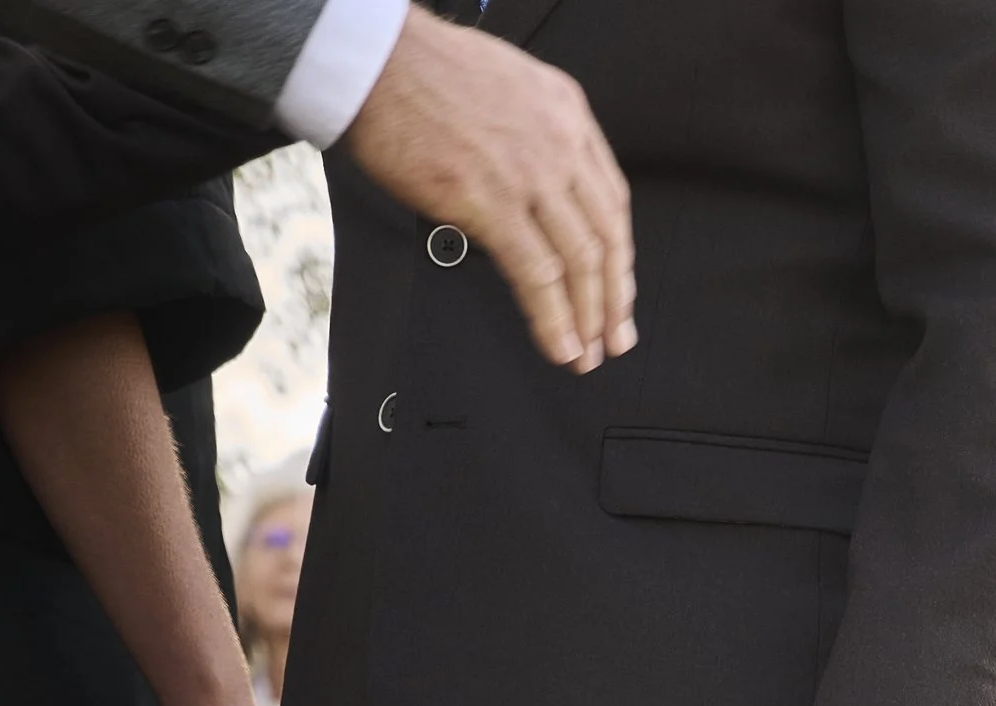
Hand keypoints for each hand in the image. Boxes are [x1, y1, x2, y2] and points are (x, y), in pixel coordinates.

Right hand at [345, 11, 634, 375]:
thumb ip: (538, 139)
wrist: (375, 61)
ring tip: (586, 353)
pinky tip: (559, 345)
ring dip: (587, 319)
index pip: (612, 201)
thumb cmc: (424, 72)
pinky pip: (537, 274)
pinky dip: (553, 319)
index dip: (620, 258)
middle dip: (612, 300)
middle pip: (605, 238)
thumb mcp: (510, 88)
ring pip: (579, 262)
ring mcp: (528, 174)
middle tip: (612, 338)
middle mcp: (558, 143)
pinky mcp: (491, 203)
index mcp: (566, 113)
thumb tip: (545, 194)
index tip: (618, 291)